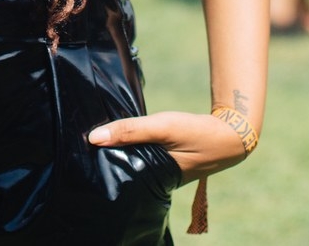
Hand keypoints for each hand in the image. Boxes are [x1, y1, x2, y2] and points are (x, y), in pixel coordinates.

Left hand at [88, 111, 247, 183]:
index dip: (100, 164)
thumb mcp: (162, 127)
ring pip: (131, 161)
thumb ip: (130, 130)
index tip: (79, 152)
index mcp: (152, 180)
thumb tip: (94, 137)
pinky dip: (131, 146)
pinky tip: (120, 135)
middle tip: (82, 143)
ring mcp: (160, 172)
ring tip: (96, 137)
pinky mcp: (164, 162)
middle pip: (122, 170)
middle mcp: (154, 181)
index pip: (118, 176)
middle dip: (106, 158)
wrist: (229, 133)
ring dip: (118, 150)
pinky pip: (141, 155)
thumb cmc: (195, 133)